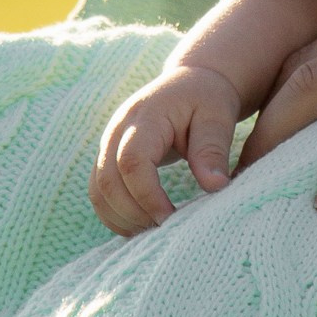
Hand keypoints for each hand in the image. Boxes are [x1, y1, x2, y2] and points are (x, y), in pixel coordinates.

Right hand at [90, 0, 316, 234]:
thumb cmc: (207, 99)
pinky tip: (143, 226)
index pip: (132, 161)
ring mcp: (108, 143)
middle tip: (166, 231)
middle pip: (108, 180)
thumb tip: (214, 187)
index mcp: (146, 116)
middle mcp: (118, 129)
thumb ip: (212, 149)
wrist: (191, 83)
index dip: (147, 195)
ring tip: (155, 233)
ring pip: (98, 190)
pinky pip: (100, 192)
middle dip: (133, 213)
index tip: (172, 218)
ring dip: (122, 218)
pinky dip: (116, 214)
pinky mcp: (108, 157)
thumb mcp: (217, 117)